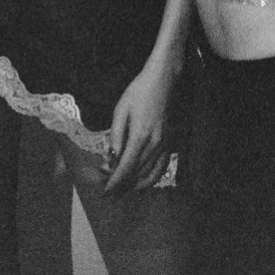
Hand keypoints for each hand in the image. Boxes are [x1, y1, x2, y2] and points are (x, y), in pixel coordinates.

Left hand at [103, 62, 174, 194]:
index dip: (114, 183)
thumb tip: (110, 159)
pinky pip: (161, 169)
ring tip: (119, 189)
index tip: (104, 193)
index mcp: (140, 136)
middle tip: (106, 190)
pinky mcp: (170, 144)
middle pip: (136, 174)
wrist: (163, 81)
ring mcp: (165, 146)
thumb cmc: (138, 92)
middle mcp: (155, 145)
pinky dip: (150, 180)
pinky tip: (140, 182)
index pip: (125, 168)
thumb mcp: (120, 110)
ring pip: (148, 175)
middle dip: (120, 185)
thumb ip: (116, 137)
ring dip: (133, 185)